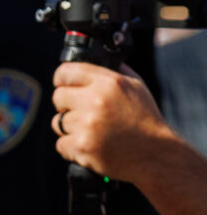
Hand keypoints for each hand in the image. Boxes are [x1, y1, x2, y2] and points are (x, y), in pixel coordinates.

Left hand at [53, 61, 179, 182]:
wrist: (156, 154)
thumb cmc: (145, 119)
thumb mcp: (136, 87)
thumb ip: (113, 72)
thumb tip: (93, 59)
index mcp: (108, 83)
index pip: (65, 72)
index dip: (62, 80)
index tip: (65, 85)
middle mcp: (96, 101)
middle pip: (58, 97)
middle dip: (67, 106)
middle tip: (84, 113)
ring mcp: (87, 125)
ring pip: (58, 122)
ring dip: (70, 128)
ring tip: (93, 131)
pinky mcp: (81, 146)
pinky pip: (61, 144)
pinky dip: (72, 147)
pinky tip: (91, 145)